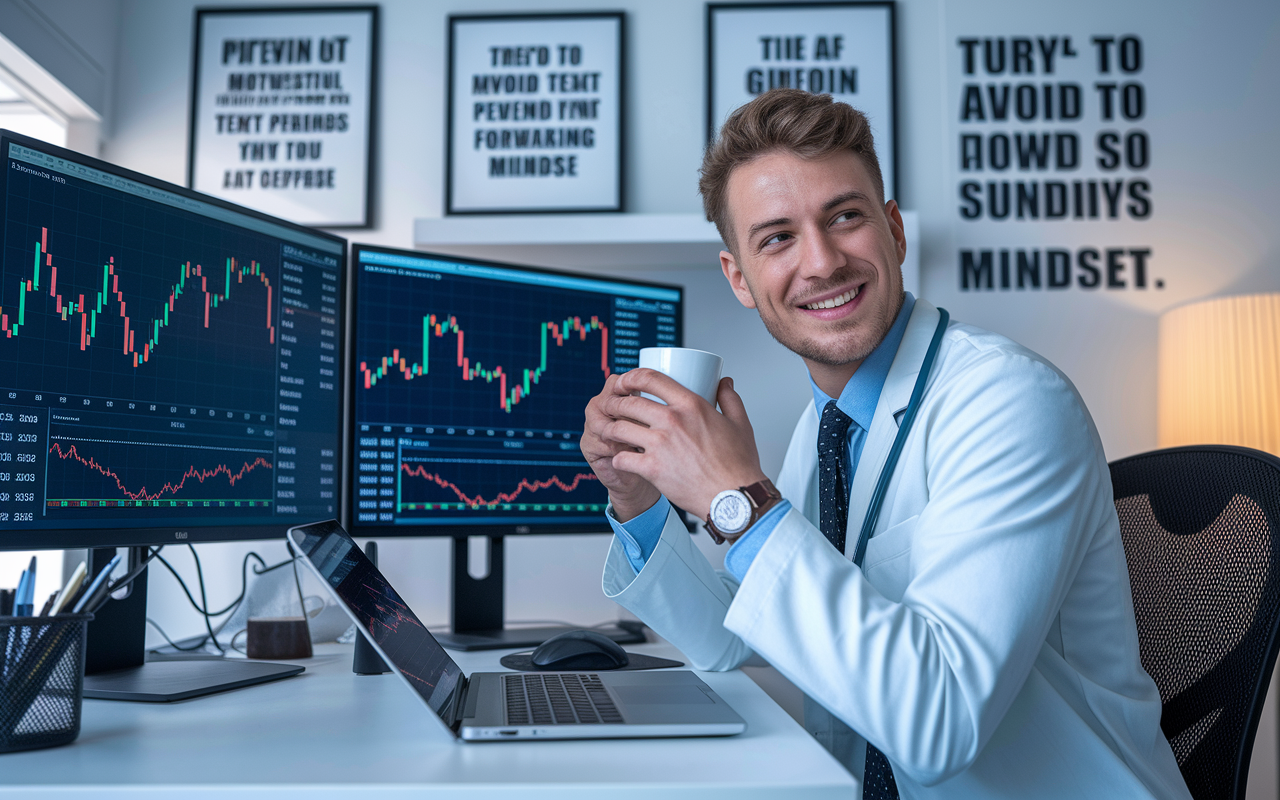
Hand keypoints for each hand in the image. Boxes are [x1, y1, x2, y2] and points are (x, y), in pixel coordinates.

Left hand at [597, 369, 766, 519]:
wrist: (734, 497)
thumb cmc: (738, 465)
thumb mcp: (740, 424)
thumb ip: (730, 398)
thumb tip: (724, 382)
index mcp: (691, 405)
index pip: (651, 379)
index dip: (631, 377)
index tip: (625, 382)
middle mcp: (672, 421)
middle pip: (628, 402)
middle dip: (614, 403)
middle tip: (611, 407)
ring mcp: (660, 445)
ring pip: (619, 428)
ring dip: (610, 428)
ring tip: (611, 431)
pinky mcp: (652, 468)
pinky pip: (622, 458)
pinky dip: (617, 458)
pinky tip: (621, 459)